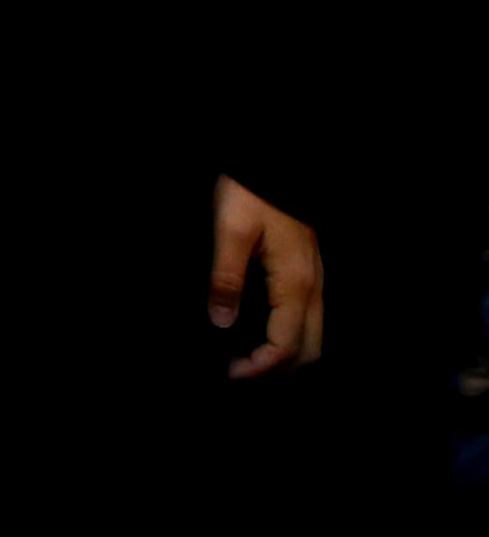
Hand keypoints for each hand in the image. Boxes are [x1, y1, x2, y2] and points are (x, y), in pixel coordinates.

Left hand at [208, 175, 324, 377]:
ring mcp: (314, 281)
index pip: (286, 346)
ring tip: (247, 359)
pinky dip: (289, 337)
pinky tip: (259, 331)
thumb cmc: (252, 192)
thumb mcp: (230, 231)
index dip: (260, 368)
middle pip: (310, 350)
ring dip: (285, 356)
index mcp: (295, 285)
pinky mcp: (307, 272)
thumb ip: (226, 279)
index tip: (229, 374)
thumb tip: (222, 322)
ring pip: (312, 336)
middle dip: (278, 370)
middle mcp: (312, 289)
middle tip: (238, 373)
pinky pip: (307, 318)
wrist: (276, 162)